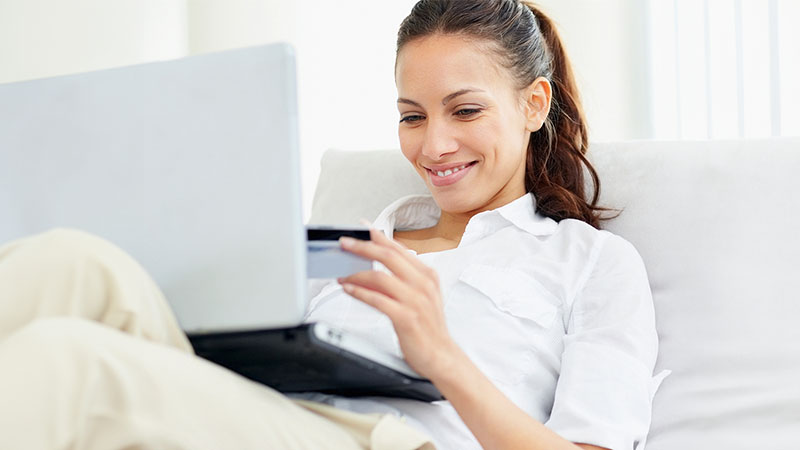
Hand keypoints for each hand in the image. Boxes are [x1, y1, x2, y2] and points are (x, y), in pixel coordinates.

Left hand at [337, 228, 458, 378]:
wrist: (441, 355)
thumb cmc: (428, 326)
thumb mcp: (421, 295)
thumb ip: (403, 278)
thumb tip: (373, 266)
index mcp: (427, 275)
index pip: (398, 249)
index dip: (378, 236)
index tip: (362, 226)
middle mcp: (422, 284)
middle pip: (387, 256)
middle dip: (362, 246)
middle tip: (344, 242)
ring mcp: (415, 300)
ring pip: (380, 276)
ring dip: (356, 272)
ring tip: (342, 273)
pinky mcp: (406, 318)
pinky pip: (377, 300)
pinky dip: (359, 292)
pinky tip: (348, 289)